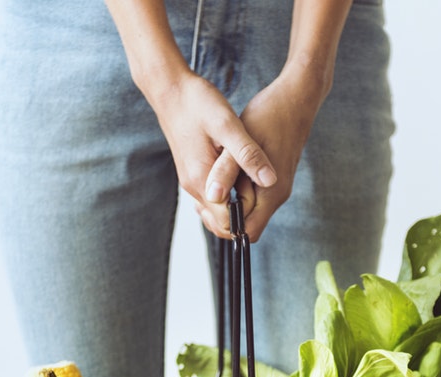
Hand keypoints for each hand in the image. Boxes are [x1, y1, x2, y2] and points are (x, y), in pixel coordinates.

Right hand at [147, 71, 277, 238]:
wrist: (170, 89)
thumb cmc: (198, 103)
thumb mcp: (229, 125)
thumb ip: (248, 155)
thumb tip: (270, 181)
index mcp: (202, 180)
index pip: (226, 223)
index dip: (247, 217)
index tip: (264, 199)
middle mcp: (193, 186)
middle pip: (219, 223)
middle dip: (242, 217)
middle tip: (263, 194)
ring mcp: (191, 181)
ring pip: (215, 211)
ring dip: (235, 206)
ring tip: (254, 185)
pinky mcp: (192, 173)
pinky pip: (211, 197)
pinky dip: (227, 196)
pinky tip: (241, 178)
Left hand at [201, 64, 326, 241]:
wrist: (296, 98)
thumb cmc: (269, 115)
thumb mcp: (241, 141)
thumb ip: (227, 171)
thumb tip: (213, 196)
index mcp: (271, 194)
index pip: (245, 232)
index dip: (223, 225)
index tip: (205, 204)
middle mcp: (276, 196)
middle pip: (245, 225)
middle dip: (223, 214)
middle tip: (205, 191)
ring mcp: (276, 189)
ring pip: (246, 211)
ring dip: (228, 201)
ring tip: (211, 180)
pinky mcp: (272, 179)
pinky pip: (250, 196)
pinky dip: (234, 190)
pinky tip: (222, 171)